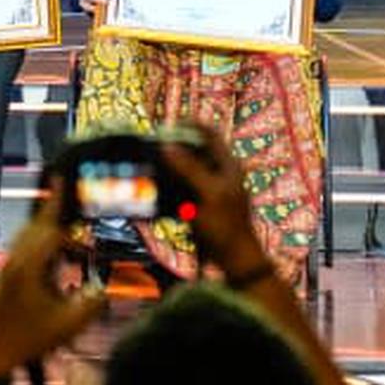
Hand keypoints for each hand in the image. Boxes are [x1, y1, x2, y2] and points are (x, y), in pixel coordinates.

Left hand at [0, 192, 106, 374]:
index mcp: (28, 268)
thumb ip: (92, 304)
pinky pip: (24, 244)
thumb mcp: (69, 325)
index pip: (48, 228)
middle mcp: (15, 261)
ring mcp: (8, 265)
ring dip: (45, 220)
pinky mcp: (7, 273)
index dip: (58, 205)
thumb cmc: (30, 340)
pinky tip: (53, 240)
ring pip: (27, 233)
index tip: (62, 178)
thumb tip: (105, 285)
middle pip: (35, 224)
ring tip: (61, 206)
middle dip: (52, 206)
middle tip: (65, 184)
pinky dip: (39, 235)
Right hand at [158, 123, 264, 275]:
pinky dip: (170, 186)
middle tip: (151, 147)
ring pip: (187, 169)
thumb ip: (189, 169)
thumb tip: (167, 146)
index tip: (165, 125)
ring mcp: (212, 189)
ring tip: (149, 167)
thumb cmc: (226, 227)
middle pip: (195, 150)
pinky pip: (183, 188)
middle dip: (174, 147)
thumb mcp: (207, 195)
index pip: (210, 133)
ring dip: (169, 167)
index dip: (189, 124)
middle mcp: (221, 173)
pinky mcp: (202, 204)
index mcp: (229, 166)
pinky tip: (156, 190)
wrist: (235, 260)